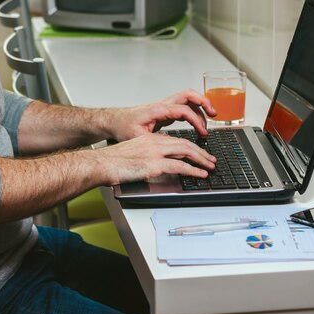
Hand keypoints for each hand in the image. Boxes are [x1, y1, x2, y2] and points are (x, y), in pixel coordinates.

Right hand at [95, 133, 216, 185]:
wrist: (102, 163)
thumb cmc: (112, 162)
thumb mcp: (132, 154)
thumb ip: (146, 157)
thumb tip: (156, 166)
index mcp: (150, 139)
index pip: (175, 141)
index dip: (190, 147)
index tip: (198, 153)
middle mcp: (154, 143)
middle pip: (184, 144)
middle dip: (200, 152)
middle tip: (210, 159)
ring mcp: (155, 152)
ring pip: (186, 151)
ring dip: (201, 159)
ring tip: (211, 166)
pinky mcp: (154, 164)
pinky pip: (180, 165)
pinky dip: (193, 170)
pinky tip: (201, 174)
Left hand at [110, 89, 216, 141]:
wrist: (115, 121)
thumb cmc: (123, 127)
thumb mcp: (137, 137)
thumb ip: (154, 141)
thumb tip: (170, 146)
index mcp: (158, 109)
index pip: (183, 110)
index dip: (196, 120)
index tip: (203, 133)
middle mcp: (163, 105)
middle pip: (188, 95)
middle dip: (204, 102)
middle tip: (214, 114)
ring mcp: (164, 107)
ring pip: (187, 99)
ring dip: (200, 107)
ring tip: (209, 122)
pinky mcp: (165, 112)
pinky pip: (183, 108)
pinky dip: (193, 113)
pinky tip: (197, 125)